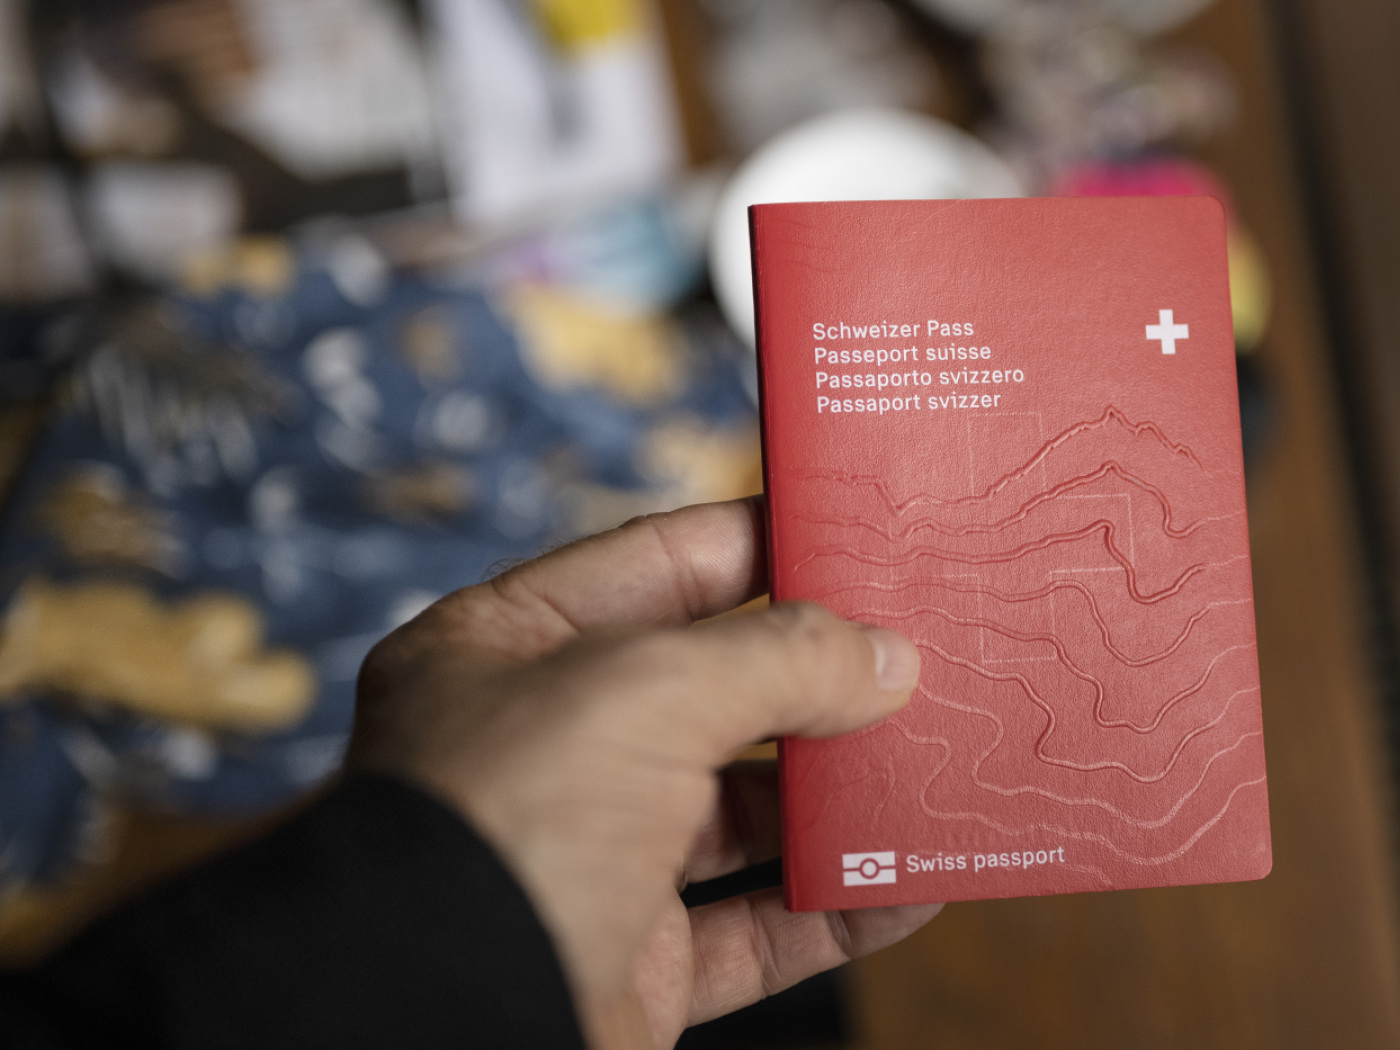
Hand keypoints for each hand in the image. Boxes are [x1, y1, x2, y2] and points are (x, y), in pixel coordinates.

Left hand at [348, 498, 939, 1048]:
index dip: (759, 543)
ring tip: (934, 760)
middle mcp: (546, 745)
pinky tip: (911, 883)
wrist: (435, 1029)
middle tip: (924, 650)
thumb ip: (775, 657)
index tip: (857, 535)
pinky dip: (837, 907)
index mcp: (506, 646)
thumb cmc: (507, 820)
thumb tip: (887, 657)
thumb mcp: (644, 691)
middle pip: (711, 687)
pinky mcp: (633, 963)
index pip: (655, 562)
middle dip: (818, 673)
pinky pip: (757, 926)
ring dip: (838, 792)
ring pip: (743, 810)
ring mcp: (591, 856)